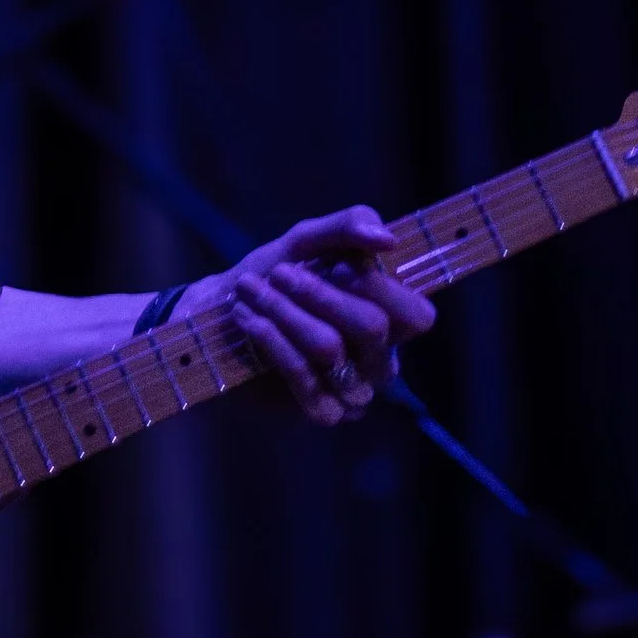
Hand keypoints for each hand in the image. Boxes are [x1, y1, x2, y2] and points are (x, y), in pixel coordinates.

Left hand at [192, 206, 436, 425]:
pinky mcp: (320, 411)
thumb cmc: (275, 275)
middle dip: (318, 292)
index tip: (336, 263)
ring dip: (283, 311)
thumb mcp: (308, 239)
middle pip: (372, 326)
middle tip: (279, 273)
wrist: (220, 312)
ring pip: (330, 348)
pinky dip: (270, 340)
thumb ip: (350, 226)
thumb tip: (388, 238)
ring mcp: (354, 392)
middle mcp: (380, 361)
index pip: (418, 315)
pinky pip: (303, 376)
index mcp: (391, 321)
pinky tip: (248, 319)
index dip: (380, 286)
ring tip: (251, 291)